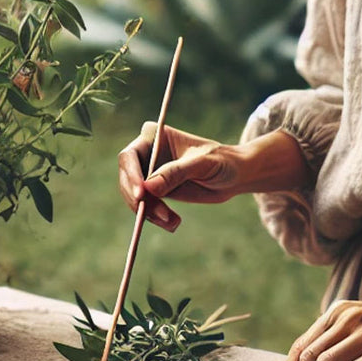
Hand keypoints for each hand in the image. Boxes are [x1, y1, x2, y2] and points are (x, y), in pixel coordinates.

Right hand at [117, 122, 245, 230]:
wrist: (234, 176)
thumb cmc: (222, 162)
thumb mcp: (202, 164)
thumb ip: (177, 173)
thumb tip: (148, 187)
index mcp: (154, 137)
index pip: (130, 156)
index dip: (131, 175)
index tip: (141, 195)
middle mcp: (146, 154)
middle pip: (128, 179)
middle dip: (140, 200)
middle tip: (159, 215)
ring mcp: (149, 173)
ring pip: (135, 197)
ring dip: (149, 213)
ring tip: (172, 222)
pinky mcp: (155, 191)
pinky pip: (145, 207)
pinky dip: (154, 217)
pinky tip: (172, 223)